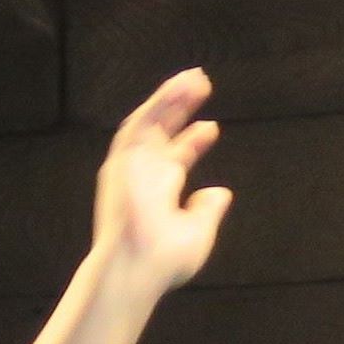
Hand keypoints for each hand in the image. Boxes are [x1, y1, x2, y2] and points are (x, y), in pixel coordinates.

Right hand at [93, 67, 232, 297]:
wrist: (139, 265)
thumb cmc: (166, 260)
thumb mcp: (198, 233)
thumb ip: (207, 211)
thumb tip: (220, 193)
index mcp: (159, 193)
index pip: (176, 159)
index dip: (193, 142)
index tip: (212, 127)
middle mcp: (143, 176)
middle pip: (163, 135)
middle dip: (181, 110)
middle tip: (202, 86)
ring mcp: (132, 167)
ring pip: (151, 122)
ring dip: (171, 98)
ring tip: (194, 77)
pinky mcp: (123, 159)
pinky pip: (141, 123)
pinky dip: (159, 103)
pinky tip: (178, 87)